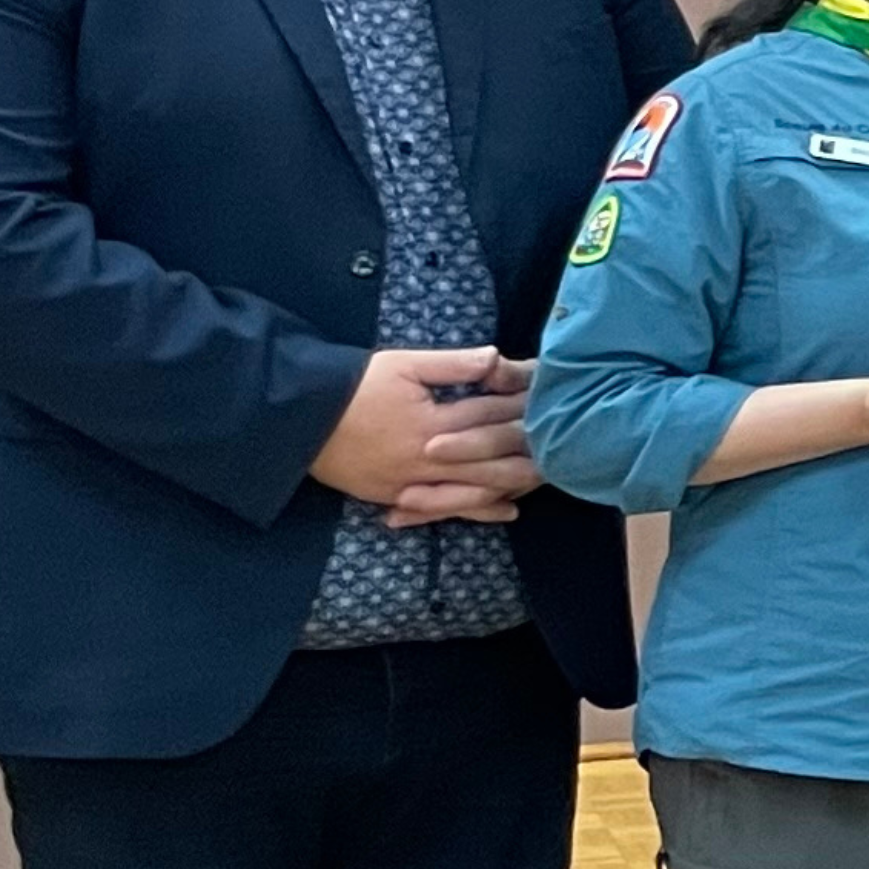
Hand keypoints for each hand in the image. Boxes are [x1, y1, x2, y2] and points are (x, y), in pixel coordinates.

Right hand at [312, 347, 531, 507]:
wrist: (302, 420)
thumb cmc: (355, 387)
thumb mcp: (402, 365)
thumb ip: (452, 365)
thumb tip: (497, 358)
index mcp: (433, 422)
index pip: (492, 415)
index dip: (524, 406)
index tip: (552, 399)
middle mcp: (430, 459)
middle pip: (494, 458)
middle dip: (531, 449)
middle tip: (566, 441)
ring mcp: (416, 483)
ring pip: (479, 488)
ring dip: (515, 482)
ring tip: (549, 474)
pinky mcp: (401, 497)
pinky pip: (448, 509)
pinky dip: (480, 510)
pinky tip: (509, 510)